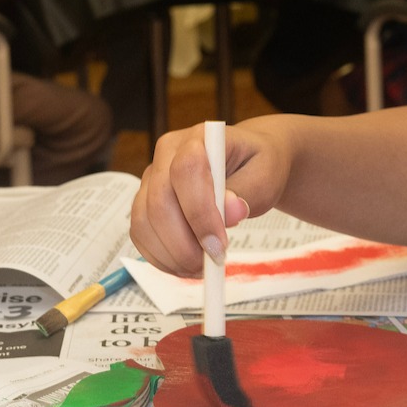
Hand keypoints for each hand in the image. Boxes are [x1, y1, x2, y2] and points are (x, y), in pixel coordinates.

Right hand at [128, 121, 287, 274]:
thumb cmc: (257, 166)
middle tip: (210, 263)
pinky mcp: (145, 201)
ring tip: (201, 267)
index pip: (185, 171)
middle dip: (183, 243)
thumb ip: (247, 192)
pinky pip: (140, 234)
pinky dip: (160, 257)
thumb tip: (231, 210)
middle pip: (159, 202)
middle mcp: (166, 155)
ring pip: (143, 222)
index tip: (218, 245)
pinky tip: (185, 264)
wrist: (247, 164)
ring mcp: (152, 178)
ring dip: (171, 255)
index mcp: (198, 139)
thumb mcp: (265, 176)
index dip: (199, 212)